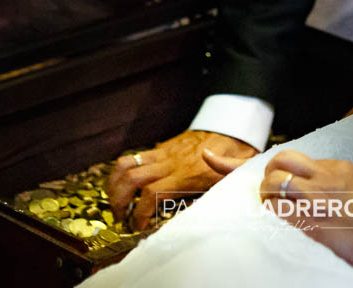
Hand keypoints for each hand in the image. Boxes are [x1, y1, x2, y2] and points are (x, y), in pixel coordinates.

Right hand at [106, 130, 256, 231]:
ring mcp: (162, 153)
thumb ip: (226, 168)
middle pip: (132, 179)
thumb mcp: (237, 167)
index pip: (152, 193)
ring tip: (115, 203)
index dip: (140, 213)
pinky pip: (133, 157)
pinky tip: (121, 187)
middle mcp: (170, 162)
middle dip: (120, 201)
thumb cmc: (234, 153)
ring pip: (126, 165)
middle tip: (120, 218)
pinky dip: (120, 172)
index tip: (138, 226)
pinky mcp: (160, 148)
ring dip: (114, 185)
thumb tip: (208, 161)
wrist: (229, 126)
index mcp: (187, 173)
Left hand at [261, 149, 352, 273]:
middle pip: (284, 160)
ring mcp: (313, 196)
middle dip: (272, 169)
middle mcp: (323, 176)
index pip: (303, 159)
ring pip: (275, 181)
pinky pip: (276, 206)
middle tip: (270, 182)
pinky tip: (274, 213)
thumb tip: (314, 180)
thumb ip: (335, 178)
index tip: (290, 179)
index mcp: (338, 166)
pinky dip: (271, 208)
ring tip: (268, 198)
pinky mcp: (306, 217)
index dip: (292, 170)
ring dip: (267, 190)